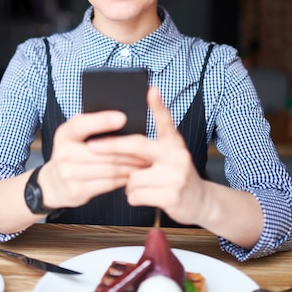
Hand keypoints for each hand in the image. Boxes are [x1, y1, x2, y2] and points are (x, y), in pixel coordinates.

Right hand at [38, 108, 148, 209]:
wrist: (51, 183)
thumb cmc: (70, 152)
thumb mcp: (73, 136)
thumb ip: (91, 126)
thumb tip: (122, 119)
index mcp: (65, 134)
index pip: (82, 125)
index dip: (102, 121)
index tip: (123, 117)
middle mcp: (64, 153)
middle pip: (103, 151)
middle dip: (128, 150)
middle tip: (147, 147)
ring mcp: (69, 174)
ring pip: (109, 169)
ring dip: (130, 165)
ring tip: (145, 161)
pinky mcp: (77, 191)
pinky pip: (108, 184)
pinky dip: (124, 179)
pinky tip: (133, 174)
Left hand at [84, 86, 206, 225]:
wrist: (200, 201)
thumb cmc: (173, 174)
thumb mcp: (167, 156)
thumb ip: (149, 148)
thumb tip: (117, 140)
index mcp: (174, 142)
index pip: (165, 121)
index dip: (158, 105)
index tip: (151, 90)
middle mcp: (178, 156)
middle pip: (138, 145)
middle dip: (112, 145)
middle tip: (91, 145)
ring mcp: (176, 176)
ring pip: (132, 177)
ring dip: (129, 183)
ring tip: (141, 184)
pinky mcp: (172, 196)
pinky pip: (136, 194)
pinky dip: (134, 197)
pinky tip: (145, 196)